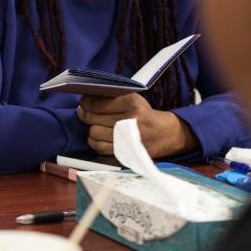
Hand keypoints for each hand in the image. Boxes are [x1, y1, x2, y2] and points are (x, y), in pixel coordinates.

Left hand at [77, 94, 198, 157]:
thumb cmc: (143, 114)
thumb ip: (110, 98)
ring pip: (93, 133)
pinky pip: (99, 147)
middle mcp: (129, 120)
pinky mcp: (125, 151)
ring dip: (92, 130)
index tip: (84, 103)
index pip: (96, 103)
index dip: (86, 103)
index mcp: (131, 103)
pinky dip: (95, 142)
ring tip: (99, 126)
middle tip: (87, 114)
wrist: (165, 134)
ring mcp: (127, 137)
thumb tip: (84, 101)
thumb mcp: (132, 99)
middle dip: (86, 115)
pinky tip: (101, 137)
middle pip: (92, 118)